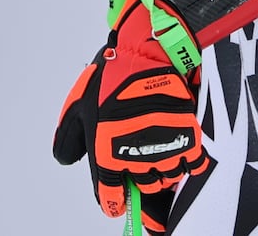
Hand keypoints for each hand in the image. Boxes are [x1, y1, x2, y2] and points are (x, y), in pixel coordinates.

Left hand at [53, 0, 209, 219]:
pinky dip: (187, 161)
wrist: (147, 53)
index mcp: (107, 153)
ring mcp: (163, 149)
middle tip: (140, 164)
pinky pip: (192, 164)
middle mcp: (136, 158)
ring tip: (158, 148)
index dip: (113, 202)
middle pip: (143, 188)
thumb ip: (69, 138)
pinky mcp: (187, 138)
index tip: (116, 204)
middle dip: (140, 181)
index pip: (109, 194)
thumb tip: (66, 159)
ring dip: (162, 170)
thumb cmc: (112, 76)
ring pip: (167, 178)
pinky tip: (179, 148)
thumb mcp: (78, 106)